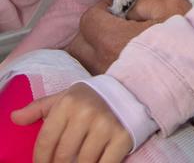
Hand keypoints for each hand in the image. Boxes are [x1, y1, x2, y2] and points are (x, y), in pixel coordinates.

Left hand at [11, 84, 131, 162]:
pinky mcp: (121, 137)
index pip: (45, 143)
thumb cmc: (90, 99)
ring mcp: (105, 125)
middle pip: (62, 157)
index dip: (40, 161)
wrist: (128, 90)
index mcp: (68, 103)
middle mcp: (86, 113)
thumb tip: (14, 117)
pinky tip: (94, 162)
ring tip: (79, 160)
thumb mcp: (64, 98)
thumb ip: (38, 109)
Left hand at [66, 0, 190, 73]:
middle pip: (78, 46)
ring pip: (83, 67)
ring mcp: (108, 85)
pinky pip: (95, 83)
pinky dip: (99, 71)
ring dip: (91, 53)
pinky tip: (114, 66)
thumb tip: (130, 12)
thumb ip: (145, 1)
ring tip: (110, 46)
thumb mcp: (171, 7)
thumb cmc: (186, 42)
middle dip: (90, 32)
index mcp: (113, 40)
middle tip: (108, 26)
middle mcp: (104, 65)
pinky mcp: (115, 100)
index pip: (88, 20)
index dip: (100, 9)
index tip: (113, 7)